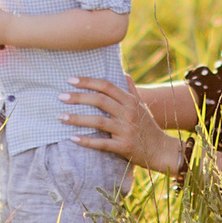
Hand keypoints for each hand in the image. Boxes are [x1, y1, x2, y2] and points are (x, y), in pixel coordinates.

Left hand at [61, 75, 188, 176]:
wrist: (160, 150)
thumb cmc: (147, 126)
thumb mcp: (141, 106)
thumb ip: (131, 90)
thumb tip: (123, 73)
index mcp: (130, 101)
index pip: (107, 86)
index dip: (88, 81)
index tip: (71, 80)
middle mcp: (129, 113)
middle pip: (100, 101)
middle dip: (78, 97)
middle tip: (60, 97)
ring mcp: (126, 130)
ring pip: (98, 121)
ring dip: (77, 119)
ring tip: (60, 117)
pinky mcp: (123, 147)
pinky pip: (102, 143)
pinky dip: (86, 141)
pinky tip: (73, 138)